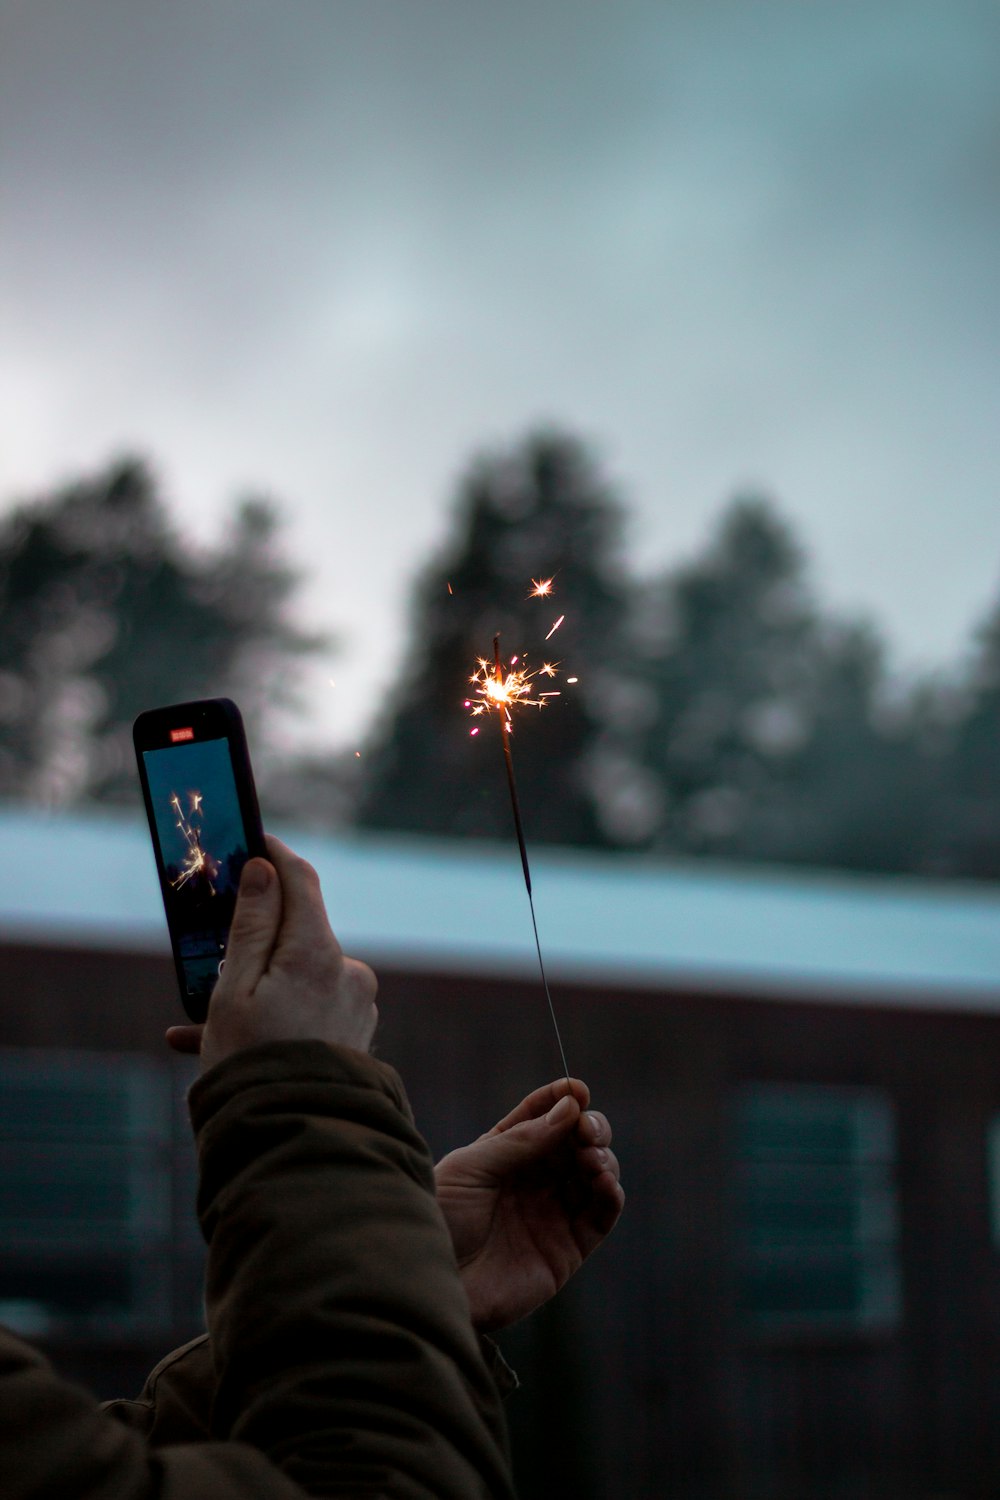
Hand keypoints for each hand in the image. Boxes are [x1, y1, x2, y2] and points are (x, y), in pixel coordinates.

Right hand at [166, 834, 377, 1070]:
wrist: (294, 1142)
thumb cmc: (252, 1065)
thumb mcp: (233, 990)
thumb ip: (251, 925)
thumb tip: (264, 869)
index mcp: (318, 953)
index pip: (300, 881)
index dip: (274, 856)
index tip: (252, 842)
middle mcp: (349, 973)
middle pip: (298, 934)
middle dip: (256, 942)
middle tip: (210, 961)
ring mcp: (357, 1006)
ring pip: (299, 978)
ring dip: (259, 992)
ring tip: (206, 1031)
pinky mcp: (357, 1035)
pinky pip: (311, 1012)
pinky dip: (277, 1020)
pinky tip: (236, 1050)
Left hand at [434, 1078, 623, 1331]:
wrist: (435, 1286)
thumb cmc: (441, 1221)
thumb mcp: (471, 1169)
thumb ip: (521, 1141)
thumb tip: (570, 1108)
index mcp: (503, 1154)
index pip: (540, 1116)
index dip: (561, 1099)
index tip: (578, 1090)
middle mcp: (532, 1180)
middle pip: (576, 1142)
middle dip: (590, 1128)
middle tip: (587, 1131)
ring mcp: (552, 1213)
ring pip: (596, 1174)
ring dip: (603, 1159)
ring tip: (591, 1159)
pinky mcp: (567, 1250)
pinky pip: (601, 1216)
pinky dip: (612, 1194)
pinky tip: (604, 1181)